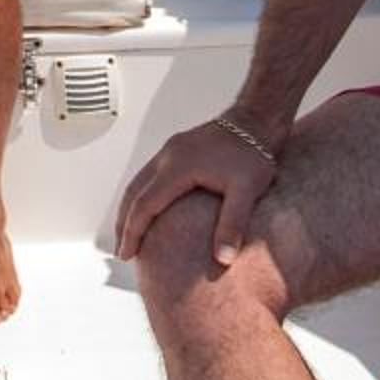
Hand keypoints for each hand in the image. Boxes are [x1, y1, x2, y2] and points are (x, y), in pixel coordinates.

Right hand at [113, 111, 284, 268]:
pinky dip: (142, 195)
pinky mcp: (178, 149)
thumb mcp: (247, 190)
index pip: (144, 204)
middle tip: (123, 250)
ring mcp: (171, 150)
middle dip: (124, 223)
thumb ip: (232, 224)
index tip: (126, 254)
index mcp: (178, 167)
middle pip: (133, 192)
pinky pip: (149, 174)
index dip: (133, 232)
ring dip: (130, 209)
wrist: (256, 120)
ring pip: (138, 181)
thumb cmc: (253, 153)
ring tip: (131, 234)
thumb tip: (223, 259)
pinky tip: (151, 208)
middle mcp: (168, 156)